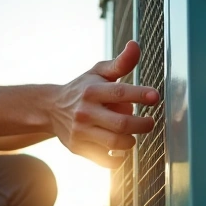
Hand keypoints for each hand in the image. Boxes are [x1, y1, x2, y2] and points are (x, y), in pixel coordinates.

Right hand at [50, 41, 158, 166]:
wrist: (51, 109)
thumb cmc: (83, 88)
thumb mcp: (98, 72)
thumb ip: (121, 62)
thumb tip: (136, 45)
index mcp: (92, 90)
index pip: (120, 93)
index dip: (140, 94)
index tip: (155, 97)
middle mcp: (85, 112)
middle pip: (121, 124)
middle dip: (143, 124)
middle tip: (150, 122)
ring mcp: (80, 132)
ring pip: (115, 143)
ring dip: (132, 140)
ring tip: (133, 133)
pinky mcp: (78, 148)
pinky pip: (106, 160)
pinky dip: (119, 158)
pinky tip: (122, 149)